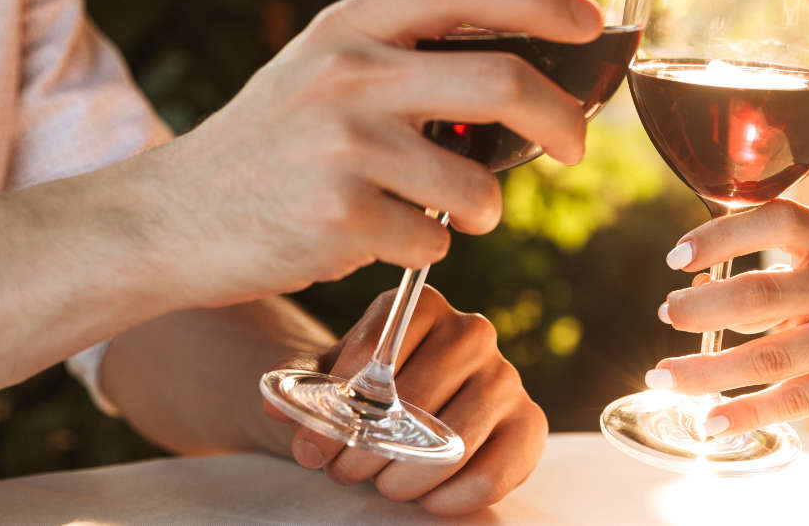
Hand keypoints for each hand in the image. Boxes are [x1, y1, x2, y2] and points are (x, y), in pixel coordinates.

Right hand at [132, 0, 602, 305]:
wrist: (166, 220)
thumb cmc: (265, 147)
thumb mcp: (320, 70)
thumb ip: (398, 55)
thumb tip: (520, 65)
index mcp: (348, 26)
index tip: (590, 22)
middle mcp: (347, 74)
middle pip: (501, 83)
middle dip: (563, 120)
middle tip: (577, 144)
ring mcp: (342, 146)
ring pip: (477, 184)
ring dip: (483, 210)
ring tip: (446, 211)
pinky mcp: (337, 218)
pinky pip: (433, 242)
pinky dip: (425, 249)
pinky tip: (379, 238)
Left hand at [267, 286, 546, 515]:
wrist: (405, 411)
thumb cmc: (364, 395)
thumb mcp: (326, 384)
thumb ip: (301, 390)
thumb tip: (279, 404)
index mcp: (421, 308)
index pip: (380, 355)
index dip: (341, 409)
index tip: (315, 445)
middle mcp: (471, 331)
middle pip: (418, 398)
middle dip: (371, 448)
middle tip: (348, 471)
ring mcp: (505, 376)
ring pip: (457, 436)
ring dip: (410, 475)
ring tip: (386, 486)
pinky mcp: (529, 421)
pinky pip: (500, 467)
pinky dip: (458, 494)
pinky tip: (431, 500)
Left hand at [650, 200, 808, 436]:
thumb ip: (773, 275)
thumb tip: (695, 290)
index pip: (776, 220)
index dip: (722, 236)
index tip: (676, 258)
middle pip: (763, 295)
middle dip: (703, 308)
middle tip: (668, 315)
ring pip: (770, 356)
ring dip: (707, 369)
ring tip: (665, 375)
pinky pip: (795, 400)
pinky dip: (746, 412)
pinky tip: (711, 420)